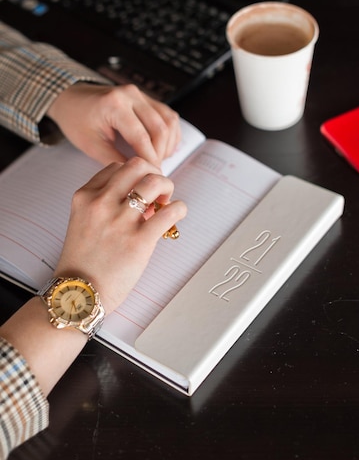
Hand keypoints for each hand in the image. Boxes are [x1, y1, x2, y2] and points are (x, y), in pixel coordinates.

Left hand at [46, 83, 180, 165]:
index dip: (150, 160)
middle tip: (155, 172)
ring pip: (169, 121)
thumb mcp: (90, 145)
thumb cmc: (76, 120)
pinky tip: (163, 148)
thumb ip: (115, 160)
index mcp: (114, 105)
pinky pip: (168, 115)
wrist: (71, 98)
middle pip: (160, 128)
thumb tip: (138, 176)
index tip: (153, 177)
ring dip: (168, 143)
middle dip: (161, 154)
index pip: (141, 137)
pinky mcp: (146, 97)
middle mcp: (131, 95)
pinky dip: (170, 133)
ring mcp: (141, 94)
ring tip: (159, 160)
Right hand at [54, 156, 186, 312]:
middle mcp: (101, 203)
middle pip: (137, 165)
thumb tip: (144, 198)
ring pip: (154, 181)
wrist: (79, 294)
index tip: (140, 187)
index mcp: (85, 196)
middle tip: (158, 191)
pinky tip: (176, 216)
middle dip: (154, 173)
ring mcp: (120, 220)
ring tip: (166, 202)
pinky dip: (179, 209)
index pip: (117, 166)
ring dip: (167, 187)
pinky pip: (170, 211)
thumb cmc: (83, 262)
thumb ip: (106, 204)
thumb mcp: (83, 222)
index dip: (134, 174)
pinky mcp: (139, 240)